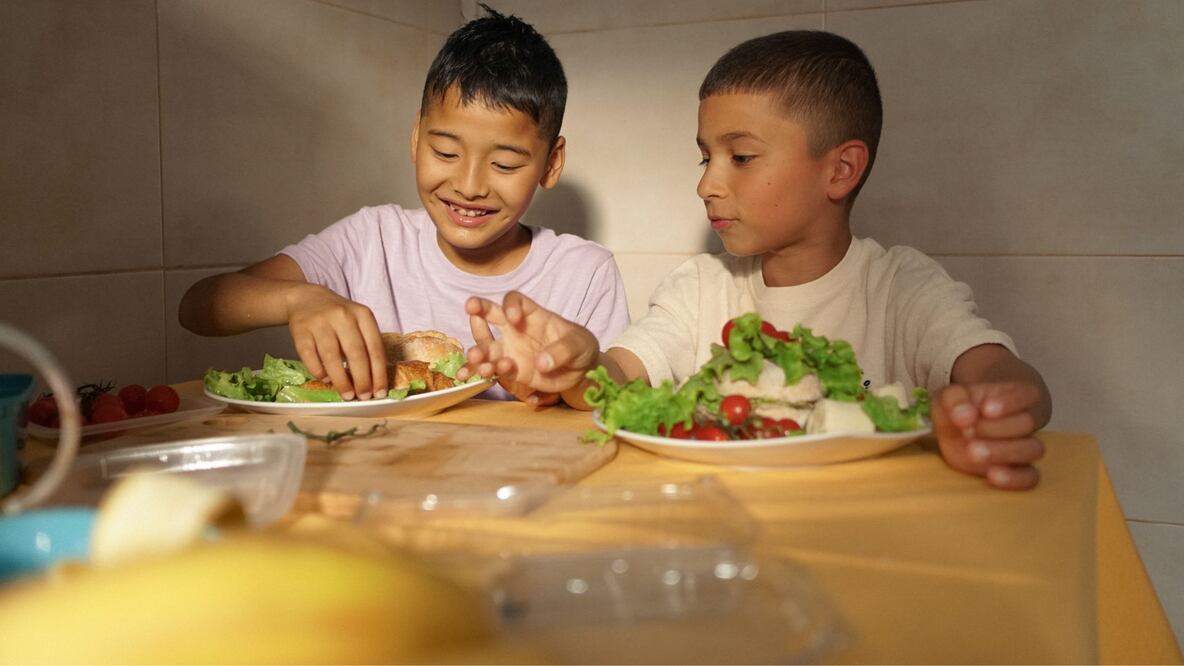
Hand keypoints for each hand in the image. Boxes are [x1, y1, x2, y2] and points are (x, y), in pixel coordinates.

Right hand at [286, 285, 387, 399]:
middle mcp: (342, 316)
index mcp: (362, 315)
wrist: (307, 299)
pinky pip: (310, 356)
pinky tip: (326, 379)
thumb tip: (372, 382)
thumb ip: (365, 345)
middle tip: (364, 396)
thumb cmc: (338, 317)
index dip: (378, 373)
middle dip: (361, 379)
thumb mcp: (357, 322)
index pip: (375, 347)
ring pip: (332, 357)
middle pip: (355, 353)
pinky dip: (319, 371)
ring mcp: (320, 322)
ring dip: (341, 380)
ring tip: (347, 394)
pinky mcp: (300, 330)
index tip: (380, 391)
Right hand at [457, 291, 599, 400]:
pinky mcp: (511, 371)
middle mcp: (515, 329)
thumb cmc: (579, 347)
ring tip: (476, 357)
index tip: (513, 317)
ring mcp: (510, 350)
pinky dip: (481, 372)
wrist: (580, 372)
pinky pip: (492, 369)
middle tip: (472, 311)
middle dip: (479, 310)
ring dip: (478, 350)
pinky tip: (472, 375)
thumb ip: (562, 350)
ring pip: (486, 346)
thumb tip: (541, 363)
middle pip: (491, 315)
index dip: (510, 305)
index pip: (515, 300)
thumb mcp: (579, 344)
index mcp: (532, 314)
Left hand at [931, 382, 1044, 489]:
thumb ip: (955, 401)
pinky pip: (1030, 476)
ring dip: (1003, 452)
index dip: (1010, 402)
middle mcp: (1027, 420)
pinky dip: (1015, 478)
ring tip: (973, 452)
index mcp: (1018, 394)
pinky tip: (992, 475)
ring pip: (1032, 449)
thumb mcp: (950, 396)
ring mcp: (1024, 446)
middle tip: (968, 432)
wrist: (959, 426)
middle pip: (1027, 422)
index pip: (1027, 394)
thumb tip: (965, 416)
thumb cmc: (960, 407)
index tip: (986, 409)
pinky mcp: (1017, 469)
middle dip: (997, 428)